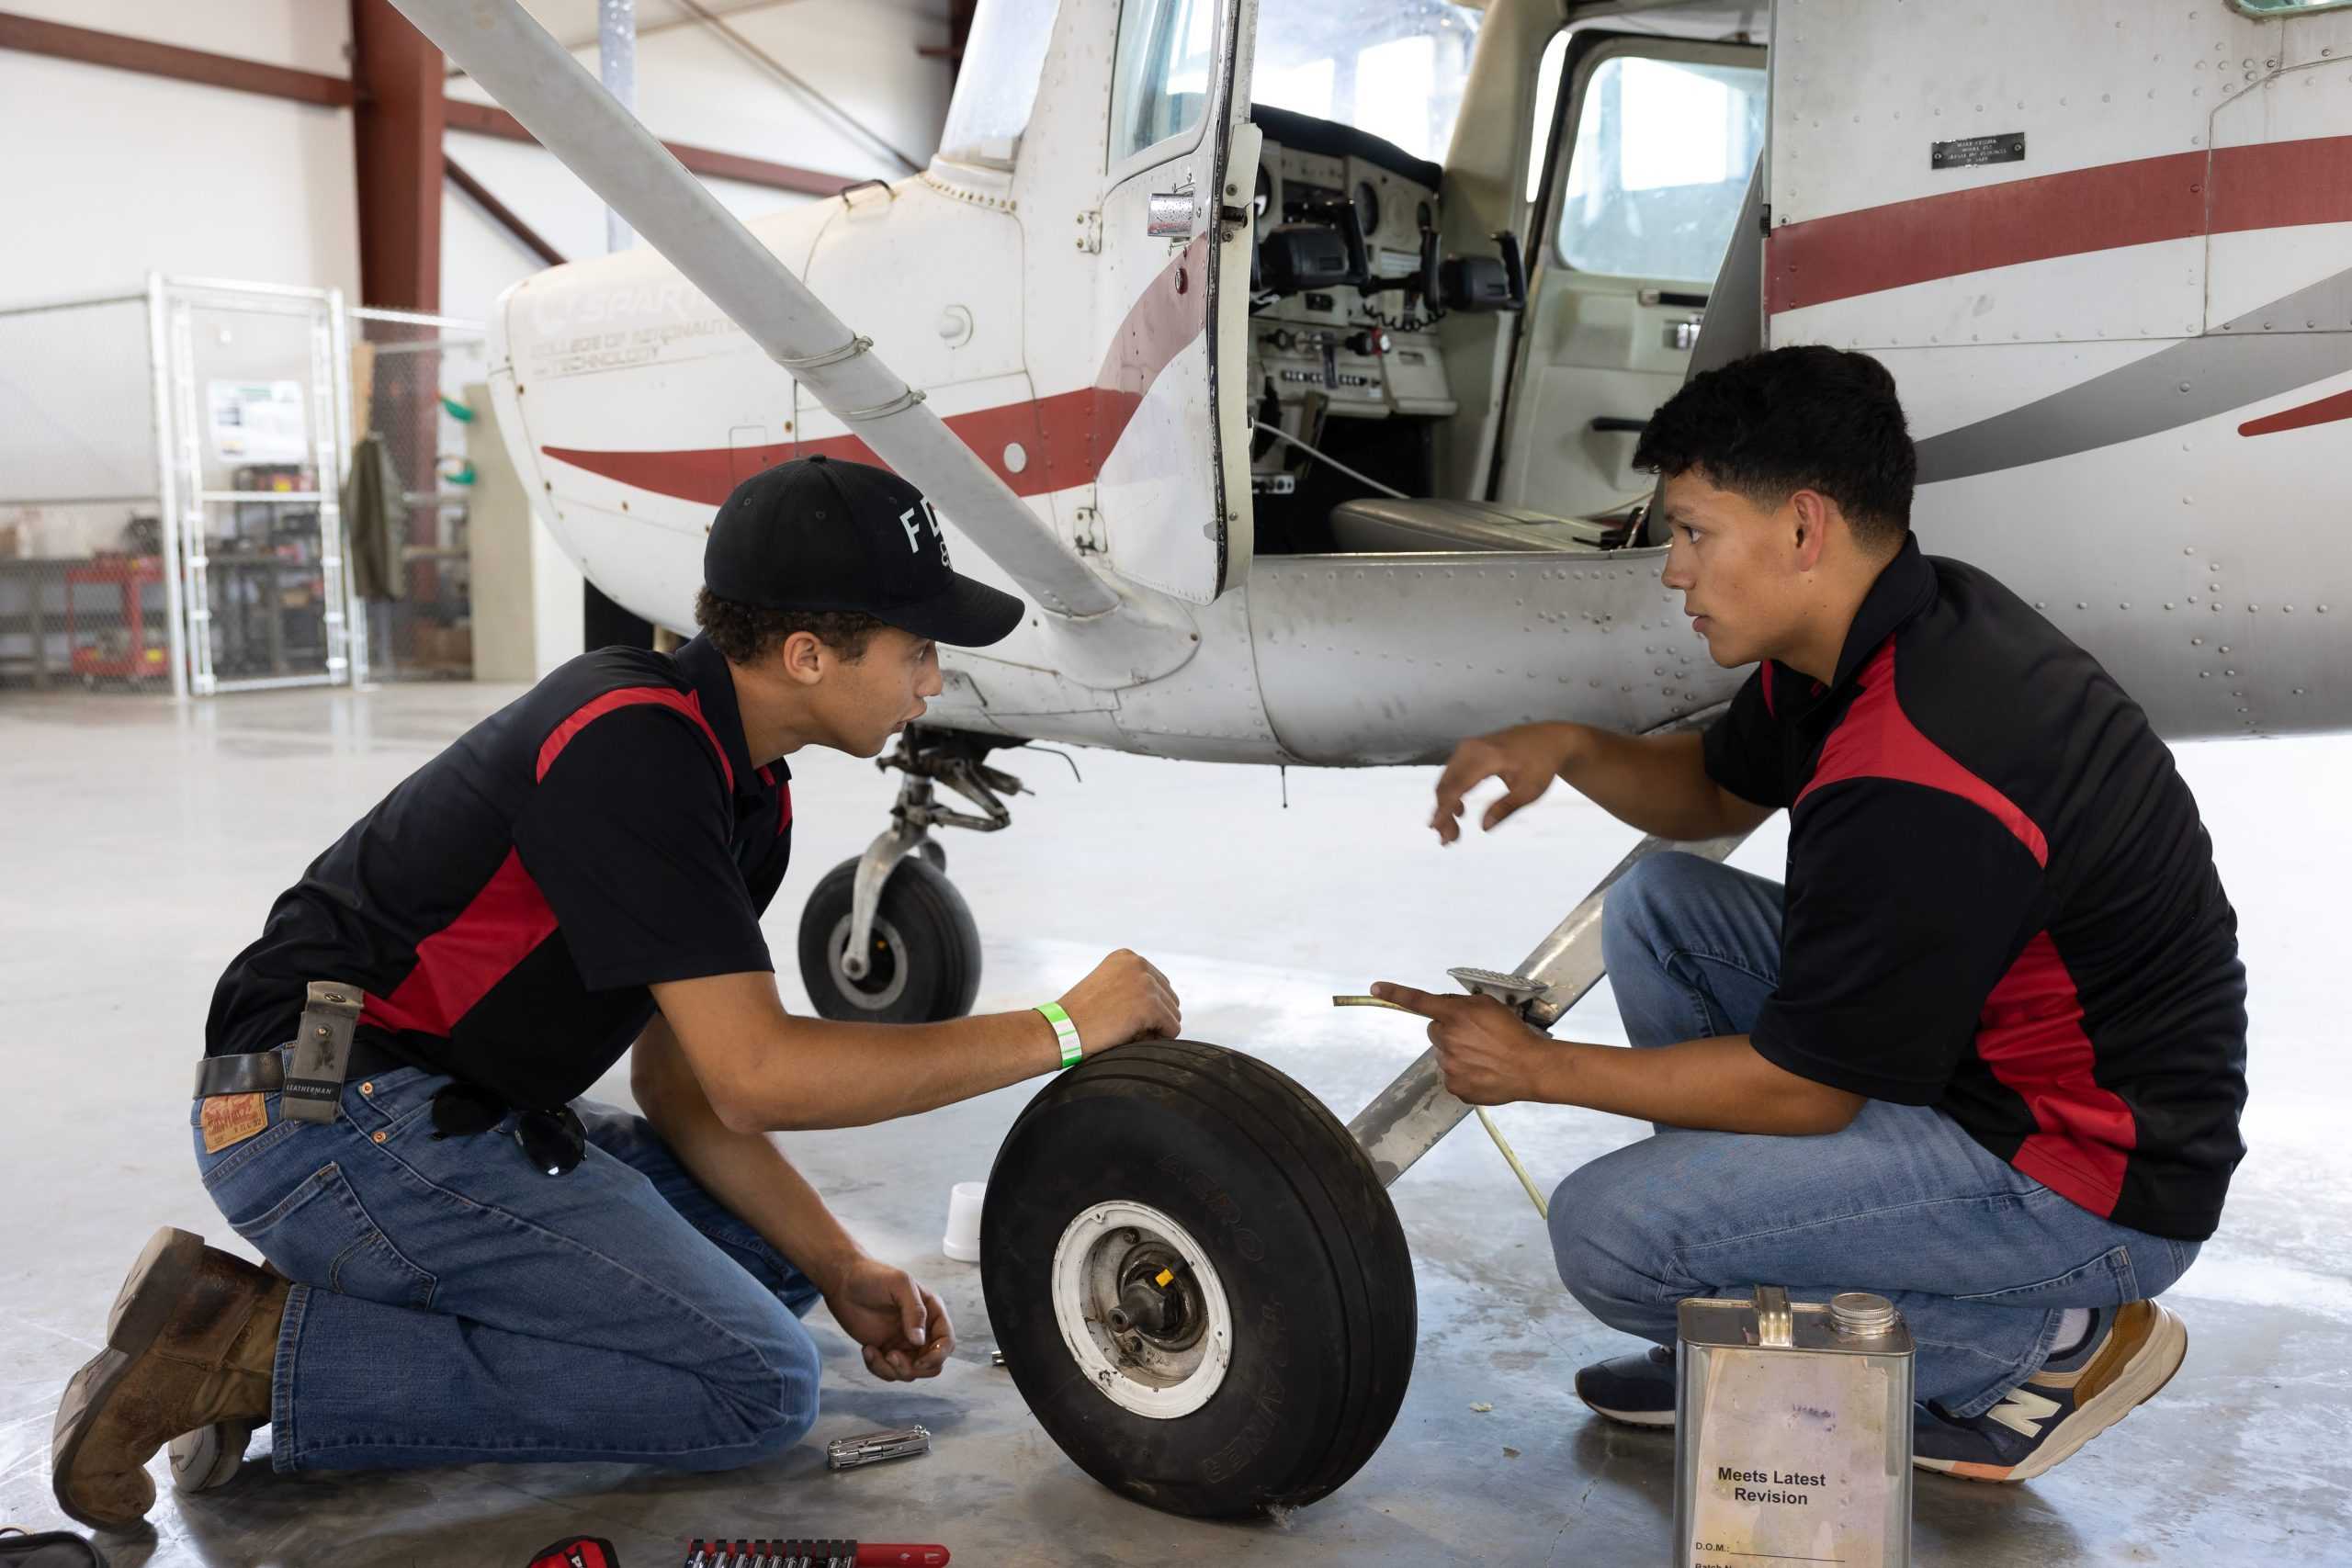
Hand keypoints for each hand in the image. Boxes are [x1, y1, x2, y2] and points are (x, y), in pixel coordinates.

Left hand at [823, 1256, 952, 1381]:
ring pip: (911, 1372)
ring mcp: (903, 1342)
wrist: (843, 1282)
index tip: (919, 1360)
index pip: (946, 1342)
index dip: (938, 1355)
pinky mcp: (885, 1350)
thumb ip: (914, 1311)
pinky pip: (890, 1372)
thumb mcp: (899, 1284)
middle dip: (914, 1368)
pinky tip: (866, 1349)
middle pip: (932, 1364)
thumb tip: (919, 1341)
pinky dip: (878, 1368)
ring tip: (871, 1351)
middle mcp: (921, 1330)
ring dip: (892, 1370)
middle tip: (891, 1356)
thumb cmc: (874, 1276)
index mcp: (931, 1312)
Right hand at [1057, 950, 1181, 1054]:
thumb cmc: (1080, 1017)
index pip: (1159, 986)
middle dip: (1153, 1019)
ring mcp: (1146, 982)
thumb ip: (1132, 985)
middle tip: (1121, 1027)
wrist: (1060, 1030)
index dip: (1144, 1009)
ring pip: (1173, 1015)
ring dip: (1154, 1030)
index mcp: (1127, 957)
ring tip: (1124, 1032)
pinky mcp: (1150, 1004)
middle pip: (1170, 998)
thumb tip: (1169, 1006)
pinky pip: (1172, 1030)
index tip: (1117, 1014)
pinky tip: (1132, 1039)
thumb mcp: (1106, 986)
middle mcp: (1139, 963)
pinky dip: (1158, 1040)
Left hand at [1369, 982, 1553, 1105]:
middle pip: (1435, 1031)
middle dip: (1449, 1031)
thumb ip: (1462, 1004)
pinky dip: (1464, 1073)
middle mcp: (1447, 1040)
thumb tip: (1445, 1008)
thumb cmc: (1514, 1035)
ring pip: (1444, 1054)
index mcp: (1455, 1016)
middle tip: (1475, 1037)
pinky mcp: (1455, 1086)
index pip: (1418, 1001)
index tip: (1375, 987)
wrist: (1531, 1068)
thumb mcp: (1490, 1006)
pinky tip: (1483, 1070)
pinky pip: (1451, 1075)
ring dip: (1458, 1053)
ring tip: (1485, 1056)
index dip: (1395, 993)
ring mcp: (1449, 1065)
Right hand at [1429, 724, 1582, 843]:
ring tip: (1453, 831)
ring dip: (1445, 805)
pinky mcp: (1470, 749)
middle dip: (1443, 813)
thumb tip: (1484, 827)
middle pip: (1446, 785)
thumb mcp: (1530, 790)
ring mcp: (1469, 746)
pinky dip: (1452, 793)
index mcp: (1487, 757)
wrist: (1550, 739)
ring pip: (1447, 780)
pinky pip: (1453, 773)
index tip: (1437, 830)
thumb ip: (1506, 808)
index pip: (1456, 787)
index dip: (1444, 811)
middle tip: (1449, 840)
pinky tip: (1460, 810)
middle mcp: (1472, 748)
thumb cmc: (1542, 765)